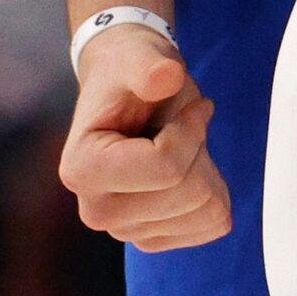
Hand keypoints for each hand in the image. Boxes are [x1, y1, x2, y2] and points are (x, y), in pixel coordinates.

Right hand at [58, 26, 230, 250]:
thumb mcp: (139, 57)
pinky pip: (211, 224)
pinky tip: (189, 167)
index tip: (192, 106)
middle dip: (198, 149)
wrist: (125, 90)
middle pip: (188, 193)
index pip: (166, 167)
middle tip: (180, 124)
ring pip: (204, 210)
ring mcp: (125, 231)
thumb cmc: (130, 73)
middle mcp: (97, 211)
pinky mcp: (151, 238)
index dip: (192, 129)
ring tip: (179, 143)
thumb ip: (148, 66)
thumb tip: (164, 75)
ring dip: (205, 168)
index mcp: (82, 168)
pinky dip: (214, 191)